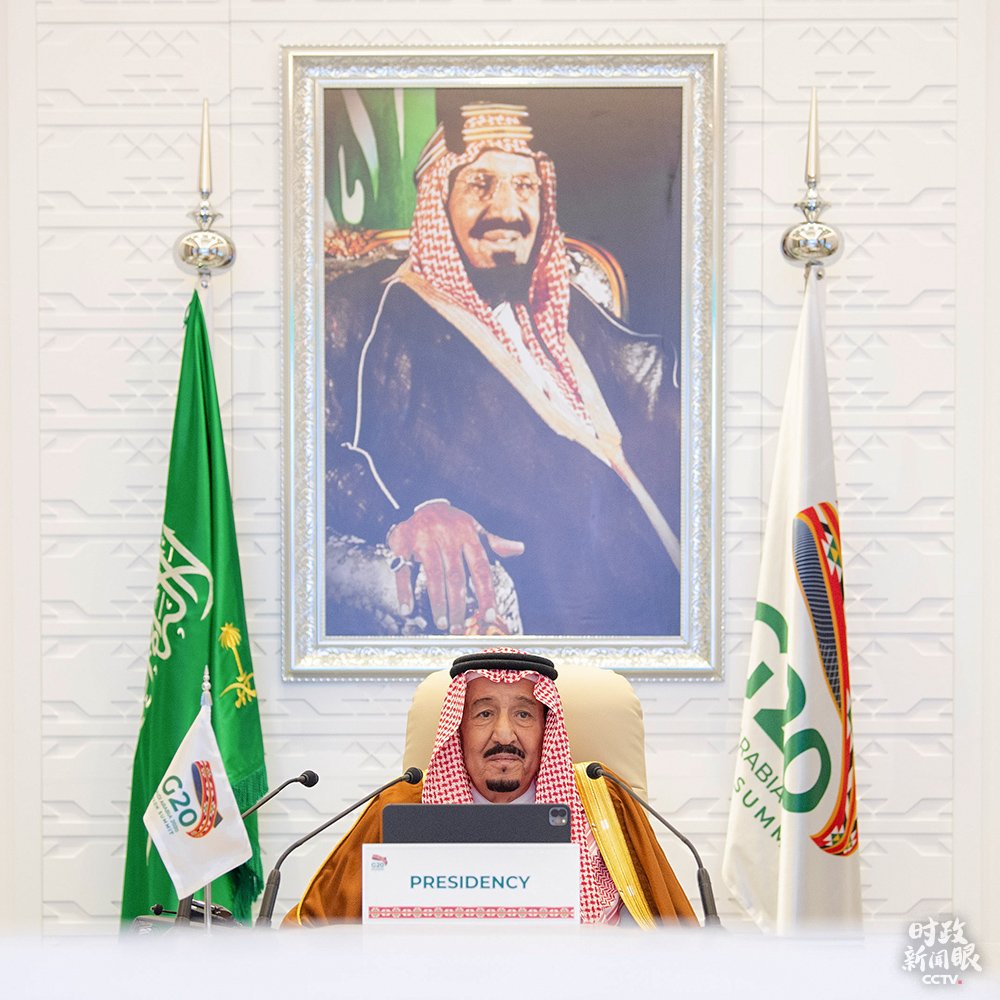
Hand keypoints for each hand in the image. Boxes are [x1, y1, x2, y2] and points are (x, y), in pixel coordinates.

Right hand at [388, 501, 523, 632]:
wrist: (423, 505)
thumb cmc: (454, 524)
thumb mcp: (475, 529)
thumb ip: (495, 544)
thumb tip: (519, 549)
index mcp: (468, 535)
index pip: (481, 568)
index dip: (486, 593)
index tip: (490, 616)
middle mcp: (447, 537)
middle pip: (456, 577)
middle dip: (458, 605)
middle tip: (458, 628)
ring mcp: (424, 539)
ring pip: (433, 576)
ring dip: (437, 603)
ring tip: (442, 624)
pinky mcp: (403, 543)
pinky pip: (403, 571)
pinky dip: (404, 592)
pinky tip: (407, 610)